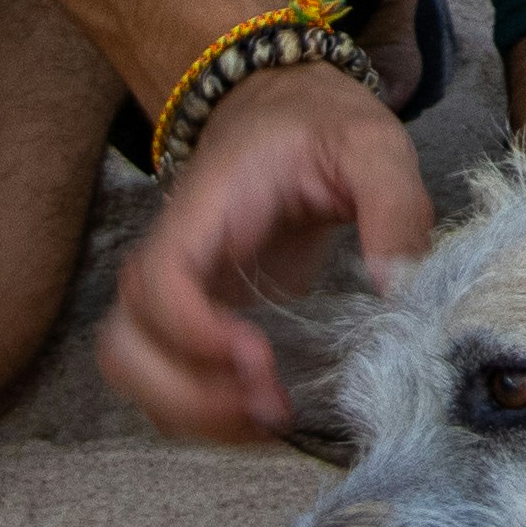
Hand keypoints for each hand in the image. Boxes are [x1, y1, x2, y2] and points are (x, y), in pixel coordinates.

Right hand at [98, 61, 433, 444]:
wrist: (287, 107)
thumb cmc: (322, 125)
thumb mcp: (373, 144)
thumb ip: (394, 206)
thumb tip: (400, 288)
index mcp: (206, 208)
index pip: (160, 281)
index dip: (194, 332)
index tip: (259, 355)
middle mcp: (176, 255)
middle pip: (125, 342)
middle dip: (185, 392)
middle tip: (266, 404)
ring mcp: (180, 291)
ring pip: (134, 370)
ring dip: (189, 413)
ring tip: (267, 419)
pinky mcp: (197, 316)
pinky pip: (168, 379)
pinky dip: (201, 413)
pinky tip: (263, 413)